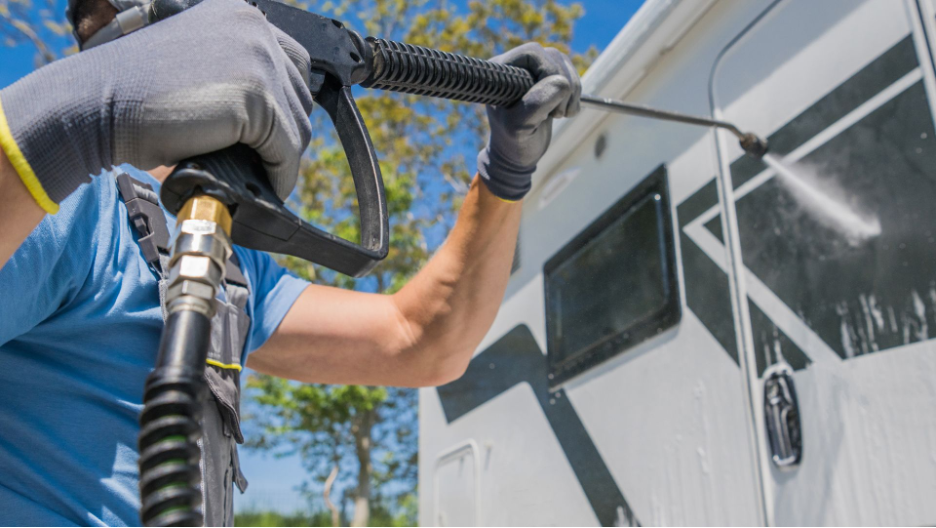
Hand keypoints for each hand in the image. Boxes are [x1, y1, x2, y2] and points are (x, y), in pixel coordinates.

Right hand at [0, 0, 312, 211]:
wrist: (95, 104)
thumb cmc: (133, 93)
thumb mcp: (196, 66)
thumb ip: (236, 76)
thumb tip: (277, 120)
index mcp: (239, 15)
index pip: (293, 64)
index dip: (285, 105)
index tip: (274, 135)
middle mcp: (254, 29)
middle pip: (300, 96)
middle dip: (285, 133)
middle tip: (264, 162)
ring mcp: (258, 61)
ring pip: (297, 126)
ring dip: (282, 156)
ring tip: (260, 175)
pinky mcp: (255, 98)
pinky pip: (285, 149)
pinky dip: (279, 174)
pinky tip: (265, 187)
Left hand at [477, 43, 581, 201]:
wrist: (518, 155)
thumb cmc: (514, 143)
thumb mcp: (520, 127)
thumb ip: (536, 104)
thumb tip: (561, 83)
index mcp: (501, 71)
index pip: (532, 53)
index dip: (548, 72)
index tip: (549, 104)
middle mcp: (516, 66)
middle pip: (552, 56)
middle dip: (563, 84)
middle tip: (558, 113)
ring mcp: (534, 71)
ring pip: (564, 64)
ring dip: (572, 90)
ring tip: (561, 114)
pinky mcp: (548, 80)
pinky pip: (571, 75)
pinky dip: (575, 94)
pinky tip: (566, 111)